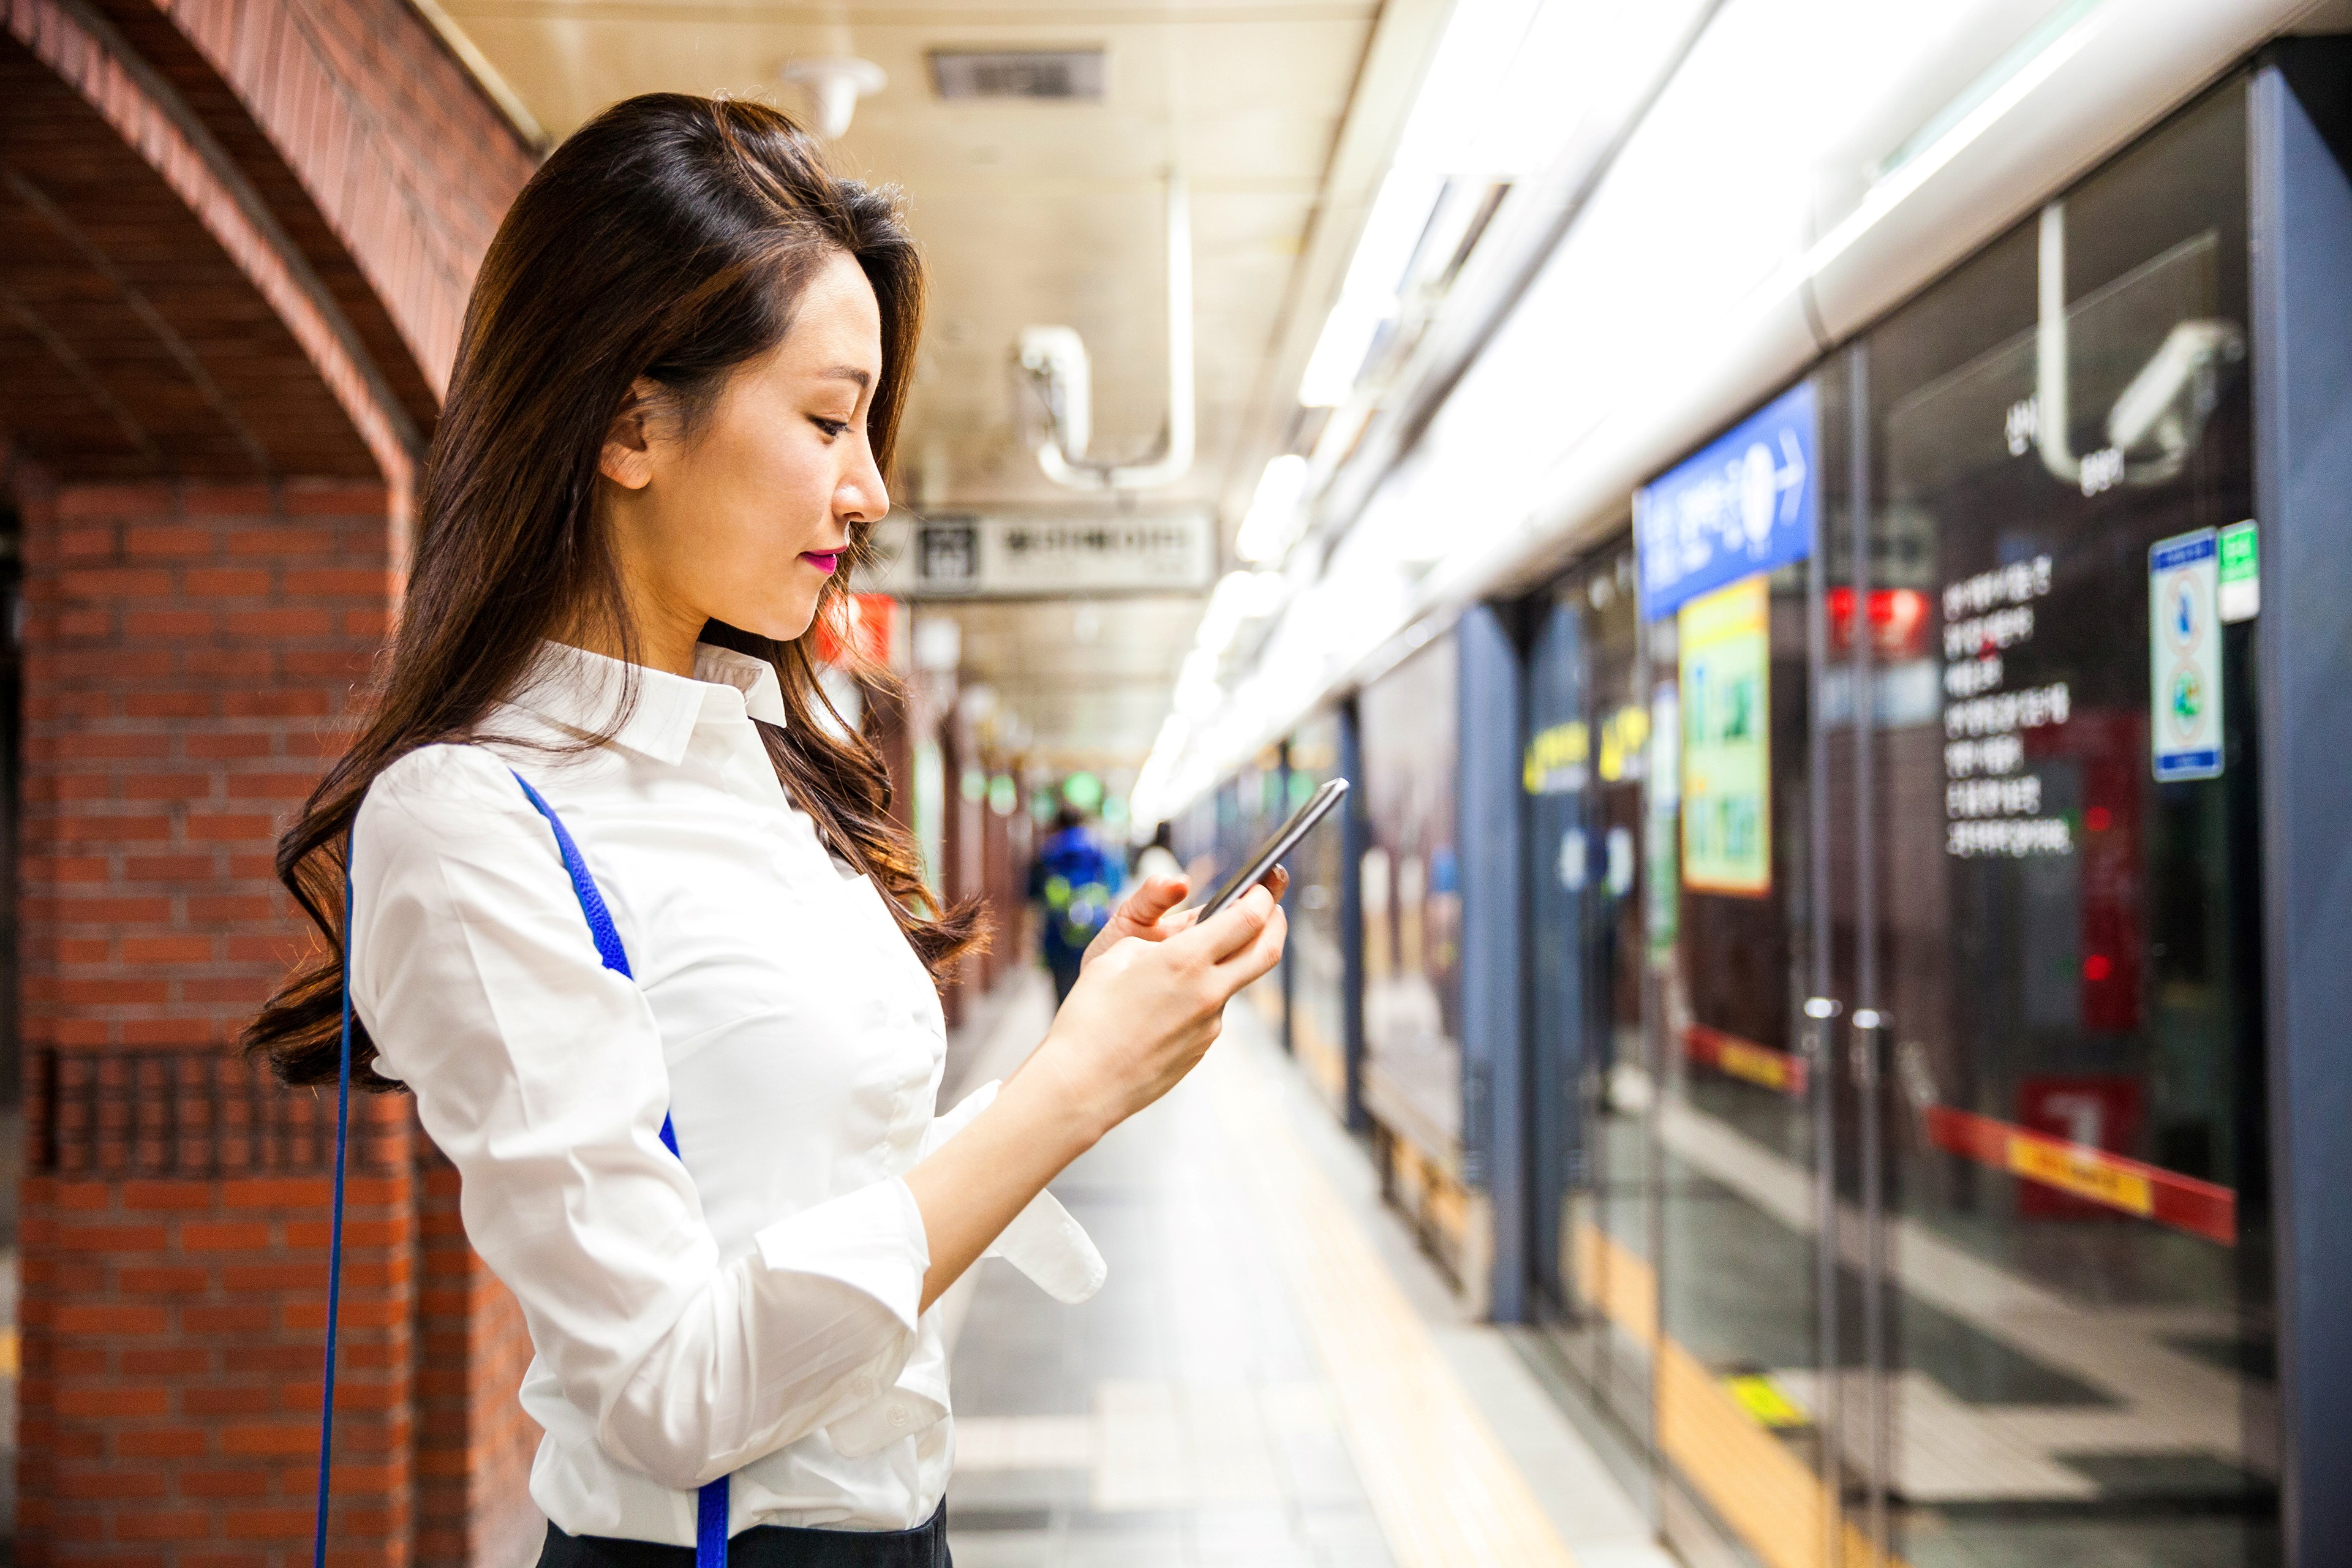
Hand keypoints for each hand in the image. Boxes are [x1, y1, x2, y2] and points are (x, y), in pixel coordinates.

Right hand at [1032, 883, 1287, 1136]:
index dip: (1262, 896)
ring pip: (1234, 982)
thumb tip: (1182, 939)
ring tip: (1179, 966)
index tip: (1260, 886)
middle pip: (1267, 950)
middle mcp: (1208, 992)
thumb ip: (1157, 939)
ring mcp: (1209, 1025)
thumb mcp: (1115, 956)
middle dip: (1276, 922)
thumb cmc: (1088, 1017)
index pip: (1249, 918)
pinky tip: (1162, 1005)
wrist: (1082, 1085)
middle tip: (1271, 908)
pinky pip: (1210, 1012)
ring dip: (1226, 963)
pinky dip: (1200, 996)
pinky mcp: (1202, 1048)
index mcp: (1185, 960)